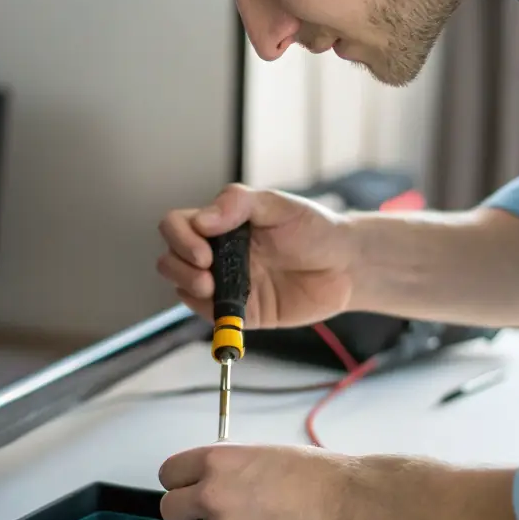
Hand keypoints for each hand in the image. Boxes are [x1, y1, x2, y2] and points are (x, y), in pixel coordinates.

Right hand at [157, 183, 353, 328]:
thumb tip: (201, 220)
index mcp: (222, 224)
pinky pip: (212, 316)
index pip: (177, 225)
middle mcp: (218, 254)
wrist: (346, 266)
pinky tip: (225, 308)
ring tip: (211, 288)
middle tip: (207, 271)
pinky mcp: (243, 312)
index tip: (205, 248)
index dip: (180, 237)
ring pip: (183, 288)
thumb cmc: (314, 229)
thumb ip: (238, 203)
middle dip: (179, 266)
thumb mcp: (278, 204)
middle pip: (172, 258)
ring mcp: (228, 283)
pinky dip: (209, 313)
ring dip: (187, 288)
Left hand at [158, 443, 361, 519]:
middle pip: (170, 511)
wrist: (350, 506)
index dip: (181, 483)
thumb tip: (209, 480)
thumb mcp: (262, 454)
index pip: (169, 474)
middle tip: (208, 515)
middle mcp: (213, 497)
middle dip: (186, 514)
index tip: (189, 490)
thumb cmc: (317, 476)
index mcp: (217, 462)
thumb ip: (228, 467)